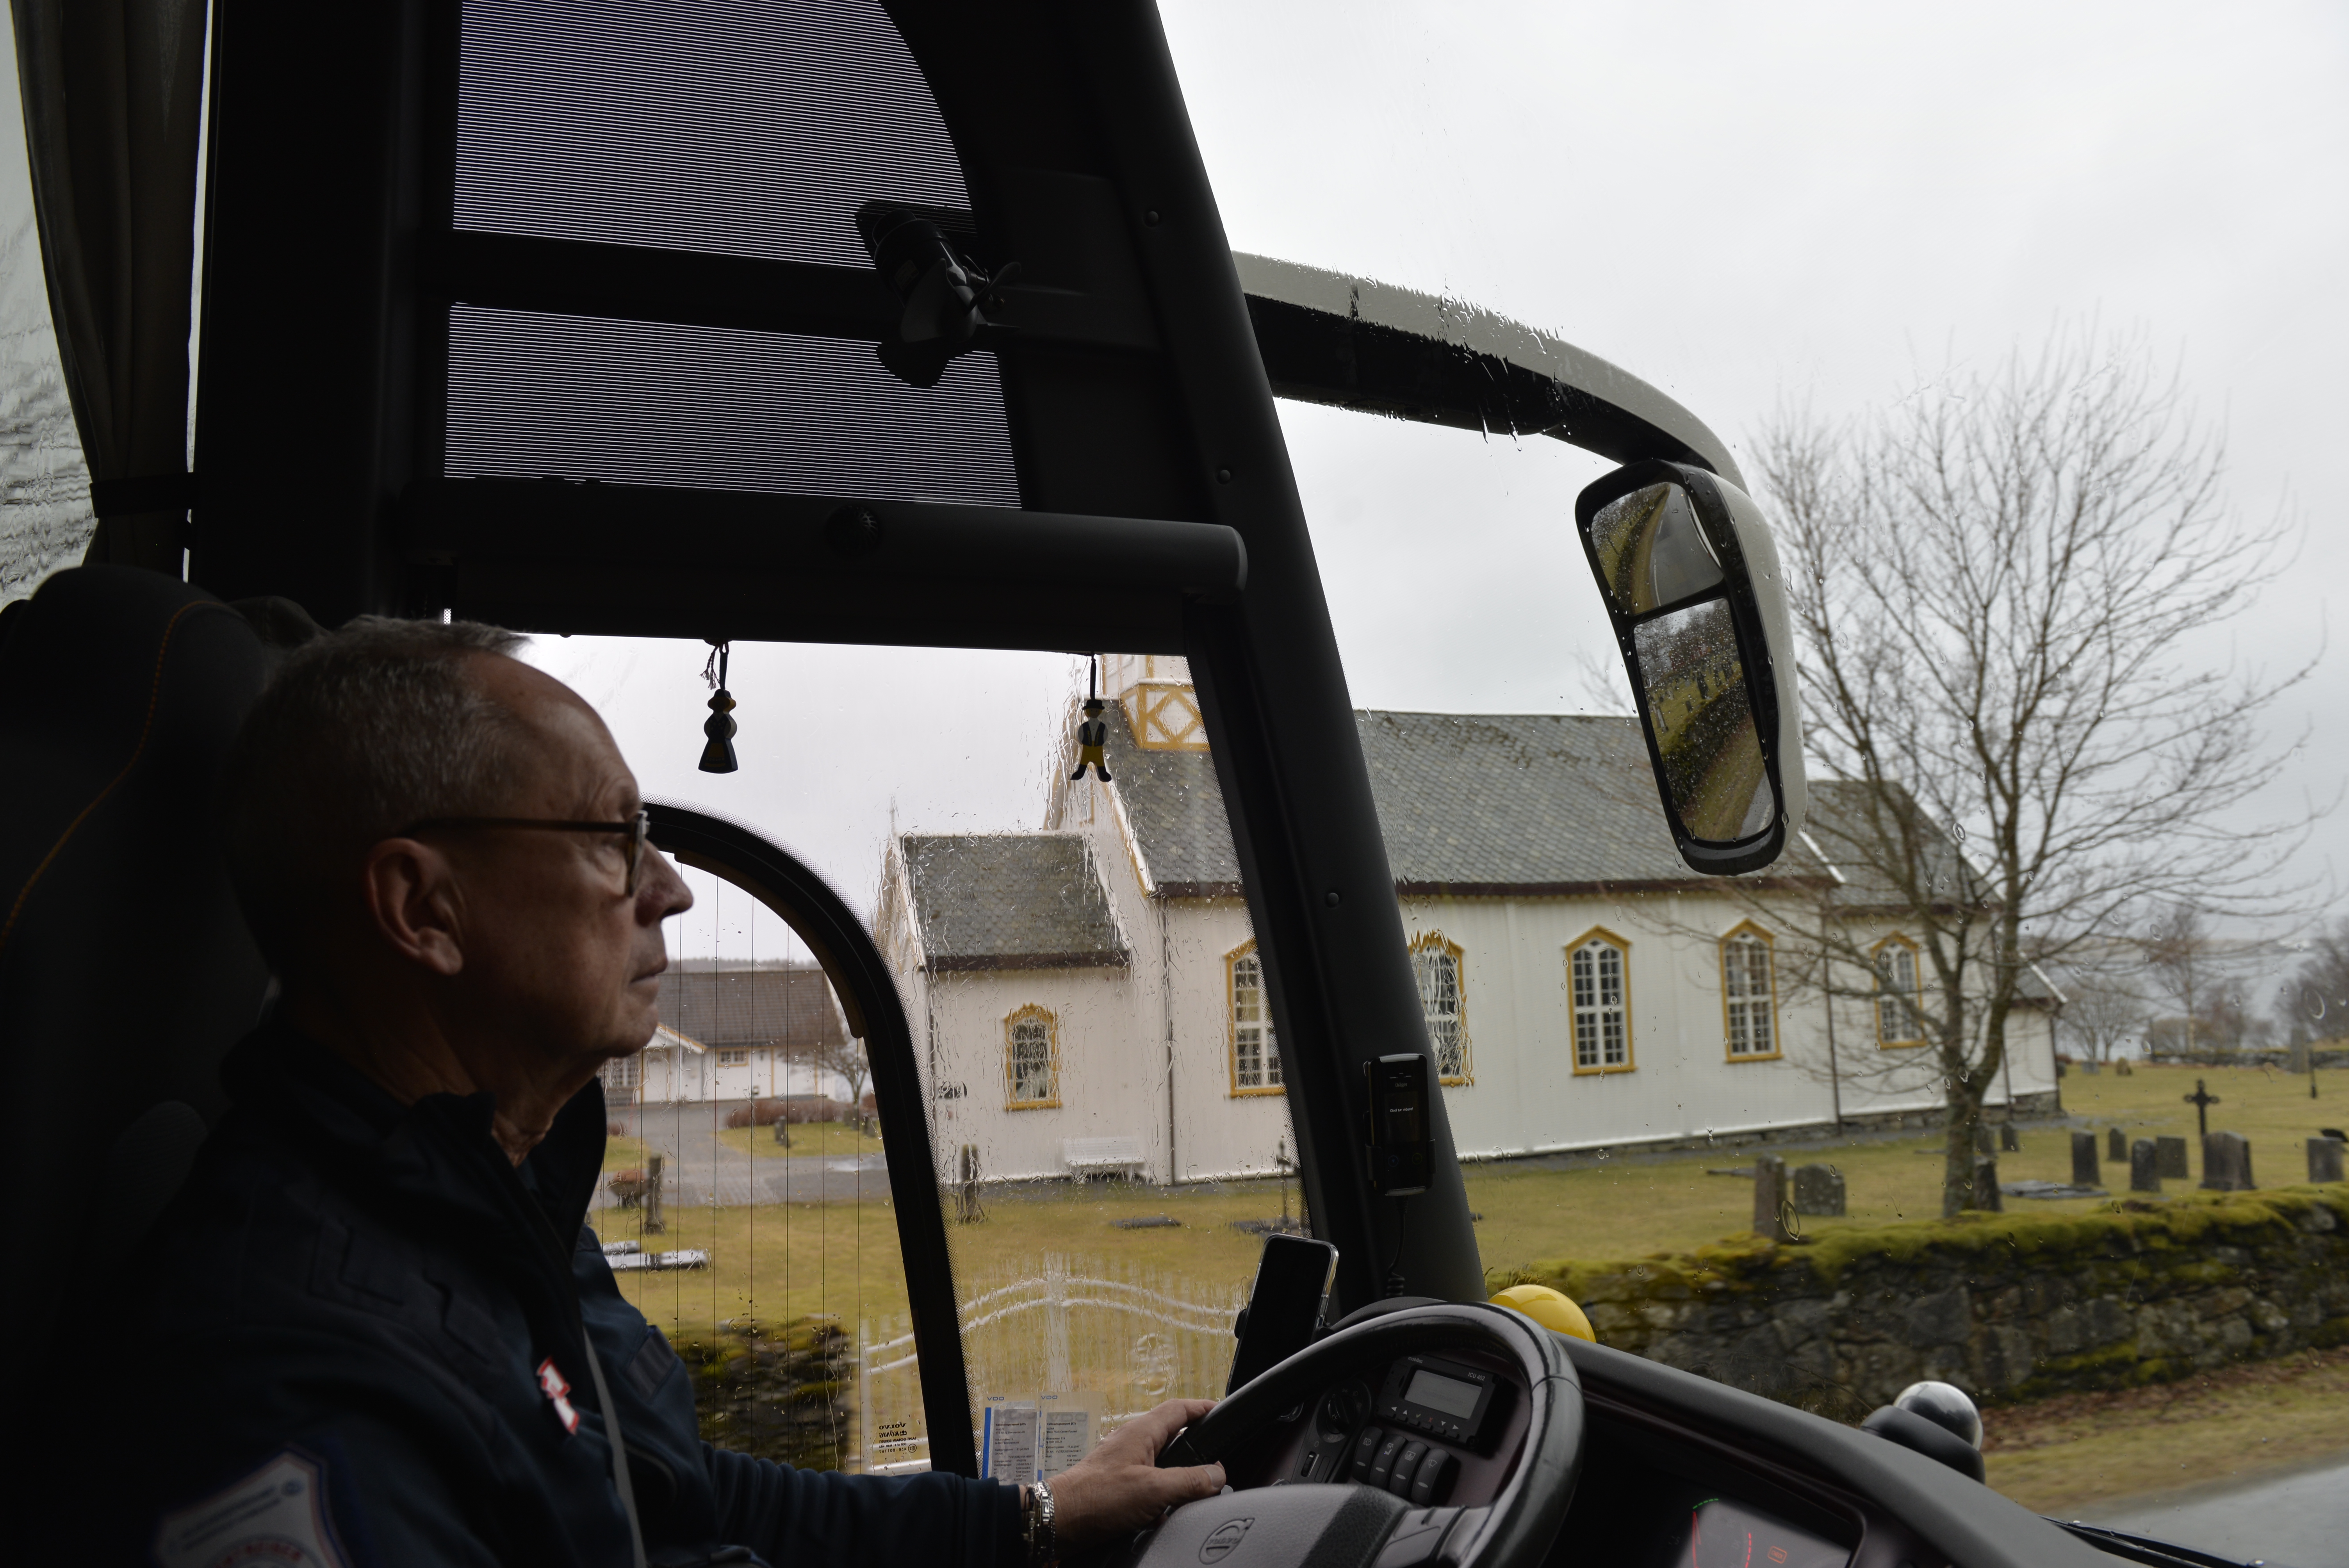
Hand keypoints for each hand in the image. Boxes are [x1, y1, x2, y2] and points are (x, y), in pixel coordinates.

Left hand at [1044, 1398, 1225, 1550]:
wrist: (1057, 1521)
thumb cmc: (1095, 1498)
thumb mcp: (1152, 1489)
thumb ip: (1189, 1481)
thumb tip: (1217, 1475)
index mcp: (1141, 1432)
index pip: (1179, 1408)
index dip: (1203, 1408)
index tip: (1222, 1412)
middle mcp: (1133, 1444)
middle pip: (1173, 1436)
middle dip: (1196, 1448)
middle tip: (1217, 1458)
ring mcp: (1124, 1465)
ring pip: (1163, 1465)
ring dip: (1178, 1478)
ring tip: (1194, 1492)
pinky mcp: (1118, 1488)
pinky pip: (1149, 1486)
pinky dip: (1161, 1498)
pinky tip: (1165, 1514)